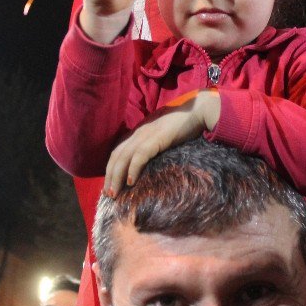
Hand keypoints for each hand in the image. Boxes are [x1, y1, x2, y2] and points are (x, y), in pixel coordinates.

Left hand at [104, 90, 219, 195]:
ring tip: (115, 193)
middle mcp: (139, 133)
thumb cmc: (184, 125)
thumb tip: (151, 165)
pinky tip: (131, 181)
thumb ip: (155, 146)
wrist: (198, 110)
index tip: (110, 185)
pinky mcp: (157, 138)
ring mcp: (146, 135)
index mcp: (139, 133)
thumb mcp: (163, 136)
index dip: (111, 168)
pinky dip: (133, 168)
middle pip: (117, 155)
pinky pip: (140, 155)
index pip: (118, 151)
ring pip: (124, 157)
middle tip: (108, 194)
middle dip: (110, 176)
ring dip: (117, 176)